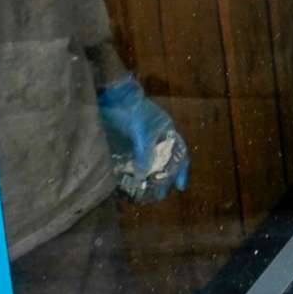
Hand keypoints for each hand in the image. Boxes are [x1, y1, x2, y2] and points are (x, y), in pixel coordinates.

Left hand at [97, 78, 190, 202]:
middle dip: (163, 178)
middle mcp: (156, 138)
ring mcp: (140, 141)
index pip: (180, 153)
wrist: (110, 98)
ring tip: (143, 193)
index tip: (180, 187)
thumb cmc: (131, 112)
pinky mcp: (125, 144)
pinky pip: (131, 162)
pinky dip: (131, 173)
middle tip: (159, 195)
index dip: (182, 170)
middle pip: (164, 161)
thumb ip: (144, 153)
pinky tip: (128, 183)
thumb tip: (143, 177)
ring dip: (147, 177)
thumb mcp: (141, 132)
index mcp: (166, 132)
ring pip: (148, 163)